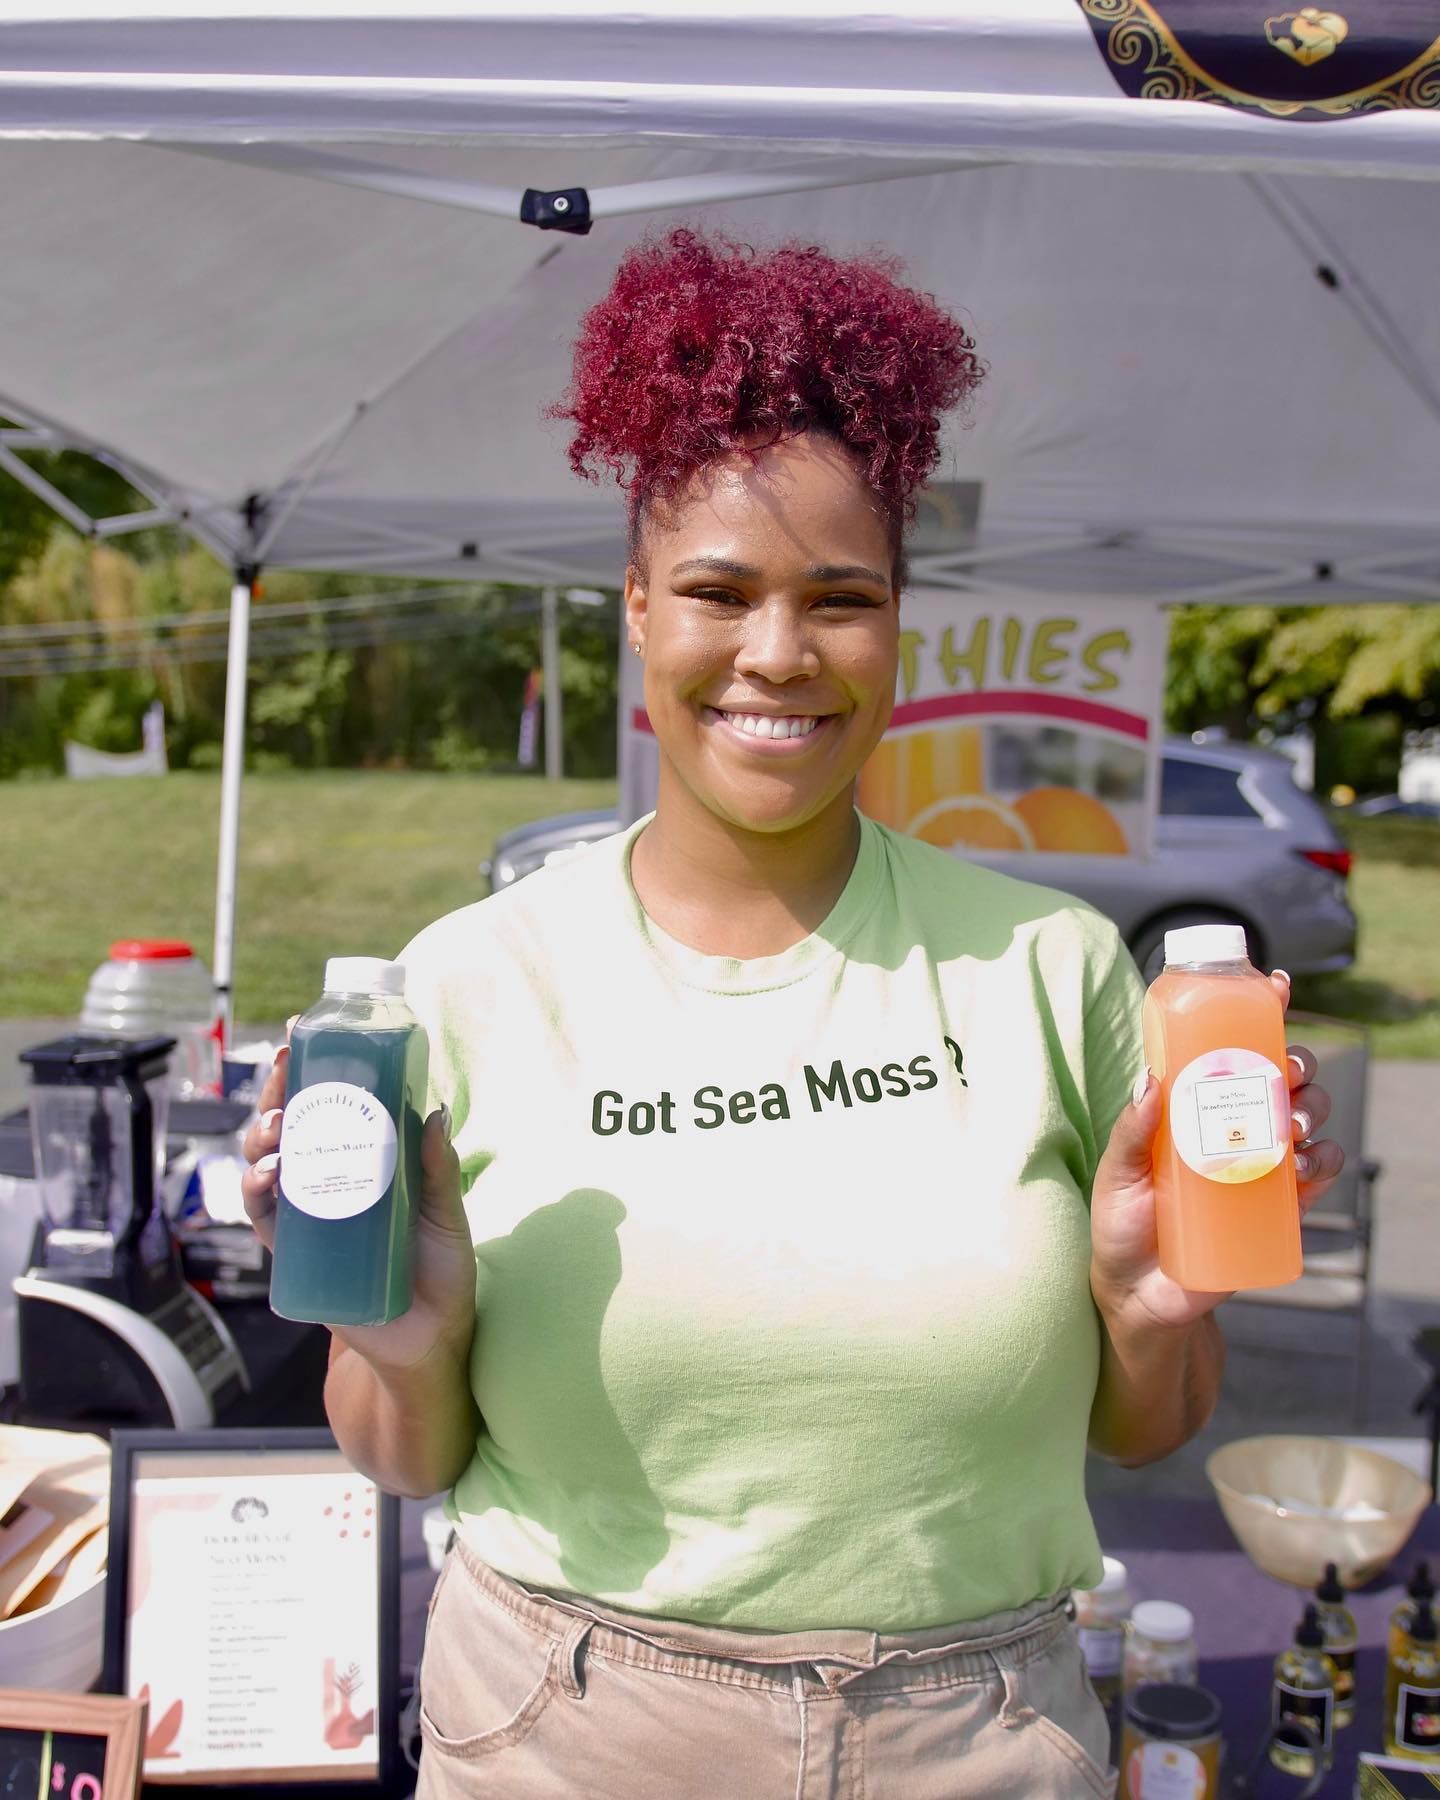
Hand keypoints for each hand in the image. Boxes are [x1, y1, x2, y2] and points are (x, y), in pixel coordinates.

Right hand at [240, 1033, 477, 1373]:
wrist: (429, 1343)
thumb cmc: (442, 1275)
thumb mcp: (446, 1216)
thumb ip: (438, 1170)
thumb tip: (435, 1111)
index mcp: (369, 1160)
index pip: (335, 1104)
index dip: (312, 1068)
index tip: (299, 1033)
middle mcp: (333, 1180)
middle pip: (294, 1125)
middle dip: (281, 1091)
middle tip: (283, 1066)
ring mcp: (311, 1215)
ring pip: (270, 1162)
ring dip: (263, 1136)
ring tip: (277, 1123)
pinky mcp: (298, 1254)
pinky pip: (266, 1217)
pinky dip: (258, 1192)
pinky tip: (268, 1175)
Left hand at [1089, 972, 1345, 1334]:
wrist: (1140, 1296)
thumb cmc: (1121, 1226)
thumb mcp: (1116, 1174)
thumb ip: (1130, 1130)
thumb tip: (1152, 1079)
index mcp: (1192, 1105)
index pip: (1229, 1048)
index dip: (1257, 1012)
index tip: (1277, 986)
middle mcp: (1231, 1125)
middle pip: (1280, 1075)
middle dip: (1296, 1062)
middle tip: (1285, 1072)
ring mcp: (1258, 1162)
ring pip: (1305, 1116)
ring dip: (1311, 1109)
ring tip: (1291, 1125)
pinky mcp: (1278, 1205)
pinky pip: (1317, 1174)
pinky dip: (1325, 1161)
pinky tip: (1312, 1161)